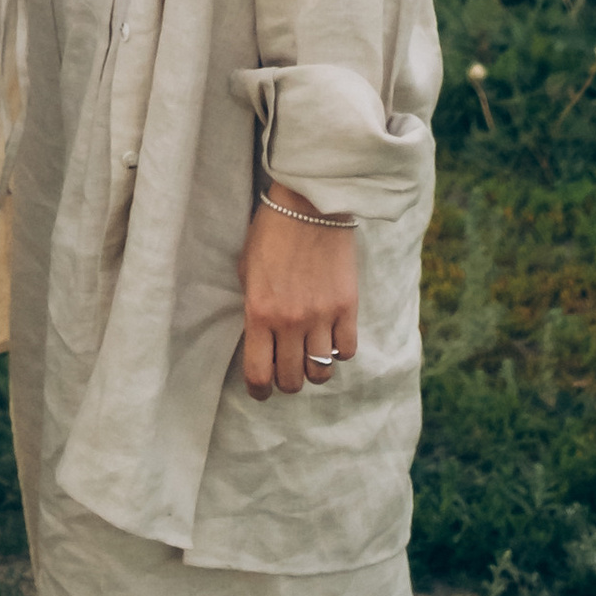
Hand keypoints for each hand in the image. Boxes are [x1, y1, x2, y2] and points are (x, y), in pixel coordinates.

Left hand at [240, 185, 358, 400]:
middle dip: (286, 382)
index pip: (258, 374)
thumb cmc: (271, 232)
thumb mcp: (247, 270)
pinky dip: (339, 352)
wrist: (309, 203)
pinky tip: (331, 340)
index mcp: (259, 312)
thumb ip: (254, 309)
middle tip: (285, 371)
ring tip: (309, 357)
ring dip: (314, 370)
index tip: (260, 391)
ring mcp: (321, 316)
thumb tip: (260, 340)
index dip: (258, 391)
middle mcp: (290, 322)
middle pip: (291, 380)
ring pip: (321, 373)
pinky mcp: (347, 308)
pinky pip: (347, 352)